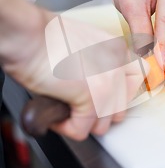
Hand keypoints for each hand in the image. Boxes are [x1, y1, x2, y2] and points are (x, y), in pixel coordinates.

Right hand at [3, 6, 147, 139]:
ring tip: (63, 104)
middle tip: (74, 102)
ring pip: (102, 126)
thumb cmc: (45, 37)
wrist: (29, 36)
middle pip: (117, 111)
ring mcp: (108, 86)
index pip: (132, 85)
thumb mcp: (84, 42)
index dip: (112, 96)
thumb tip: (95, 84)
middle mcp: (119, 69)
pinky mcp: (93, 101)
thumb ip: (99, 62)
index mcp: (118, 51)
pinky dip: (65, 126)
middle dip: (95, 112)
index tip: (95, 96)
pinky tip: (55, 110)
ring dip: (80, 121)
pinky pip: (81, 131)